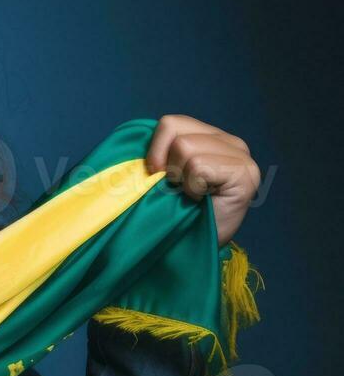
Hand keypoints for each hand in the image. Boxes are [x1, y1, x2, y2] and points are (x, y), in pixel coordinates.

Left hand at [145, 114, 259, 244]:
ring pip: (185, 148)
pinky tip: (203, 200)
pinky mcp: (246, 174)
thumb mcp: (161, 176)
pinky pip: (198, 166)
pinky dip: (192, 187)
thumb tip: (130, 141)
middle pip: (174, 129)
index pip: (170, 122)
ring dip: (179, 179)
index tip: (158, 177)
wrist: (191, 253)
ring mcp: (242, 156)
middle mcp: (231, 142)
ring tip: (192, 196)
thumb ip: (158, 152)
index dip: (154, 151)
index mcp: (210, 137)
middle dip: (165, 164)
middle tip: (177, 189)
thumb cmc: (174, 215)